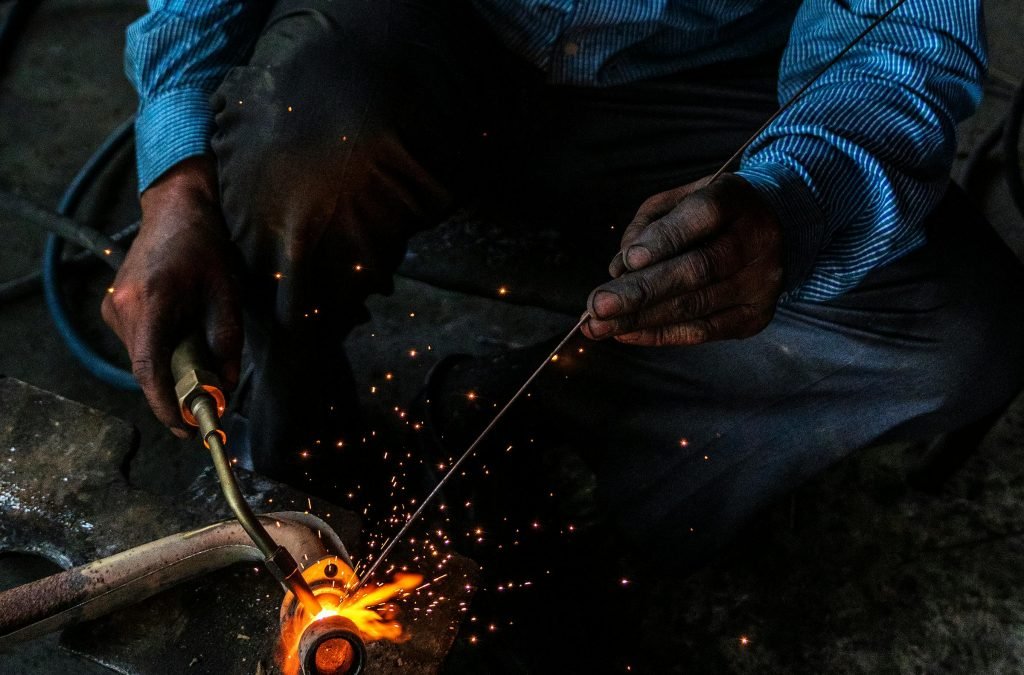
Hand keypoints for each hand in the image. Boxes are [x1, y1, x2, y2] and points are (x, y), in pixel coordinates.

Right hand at [101, 156, 241, 436]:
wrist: (175, 211)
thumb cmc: (206, 249)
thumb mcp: (227, 295)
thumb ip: (227, 343)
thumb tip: (226, 388)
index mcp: (152, 302)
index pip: (150, 369)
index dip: (165, 405)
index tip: (184, 427)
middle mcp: (123, 308)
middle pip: (147, 369)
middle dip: (176, 392)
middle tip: (207, 406)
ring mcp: (113, 307)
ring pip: (142, 360)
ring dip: (170, 371)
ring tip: (201, 366)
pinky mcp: (113, 307)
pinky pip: (138, 346)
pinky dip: (161, 354)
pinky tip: (183, 343)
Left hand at [583, 174, 782, 345]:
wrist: (775, 229)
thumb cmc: (714, 213)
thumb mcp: (681, 198)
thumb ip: (649, 226)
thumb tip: (619, 269)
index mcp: (735, 200)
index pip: (703, 215)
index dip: (665, 239)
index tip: (628, 261)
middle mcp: (755, 241)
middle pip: (696, 269)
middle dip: (640, 291)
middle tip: (597, 306)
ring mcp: (759, 282)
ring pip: (694, 306)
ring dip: (640, 319)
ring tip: (598, 326)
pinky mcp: (755, 315)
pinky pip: (703, 331)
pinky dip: (661, 334)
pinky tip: (627, 333)